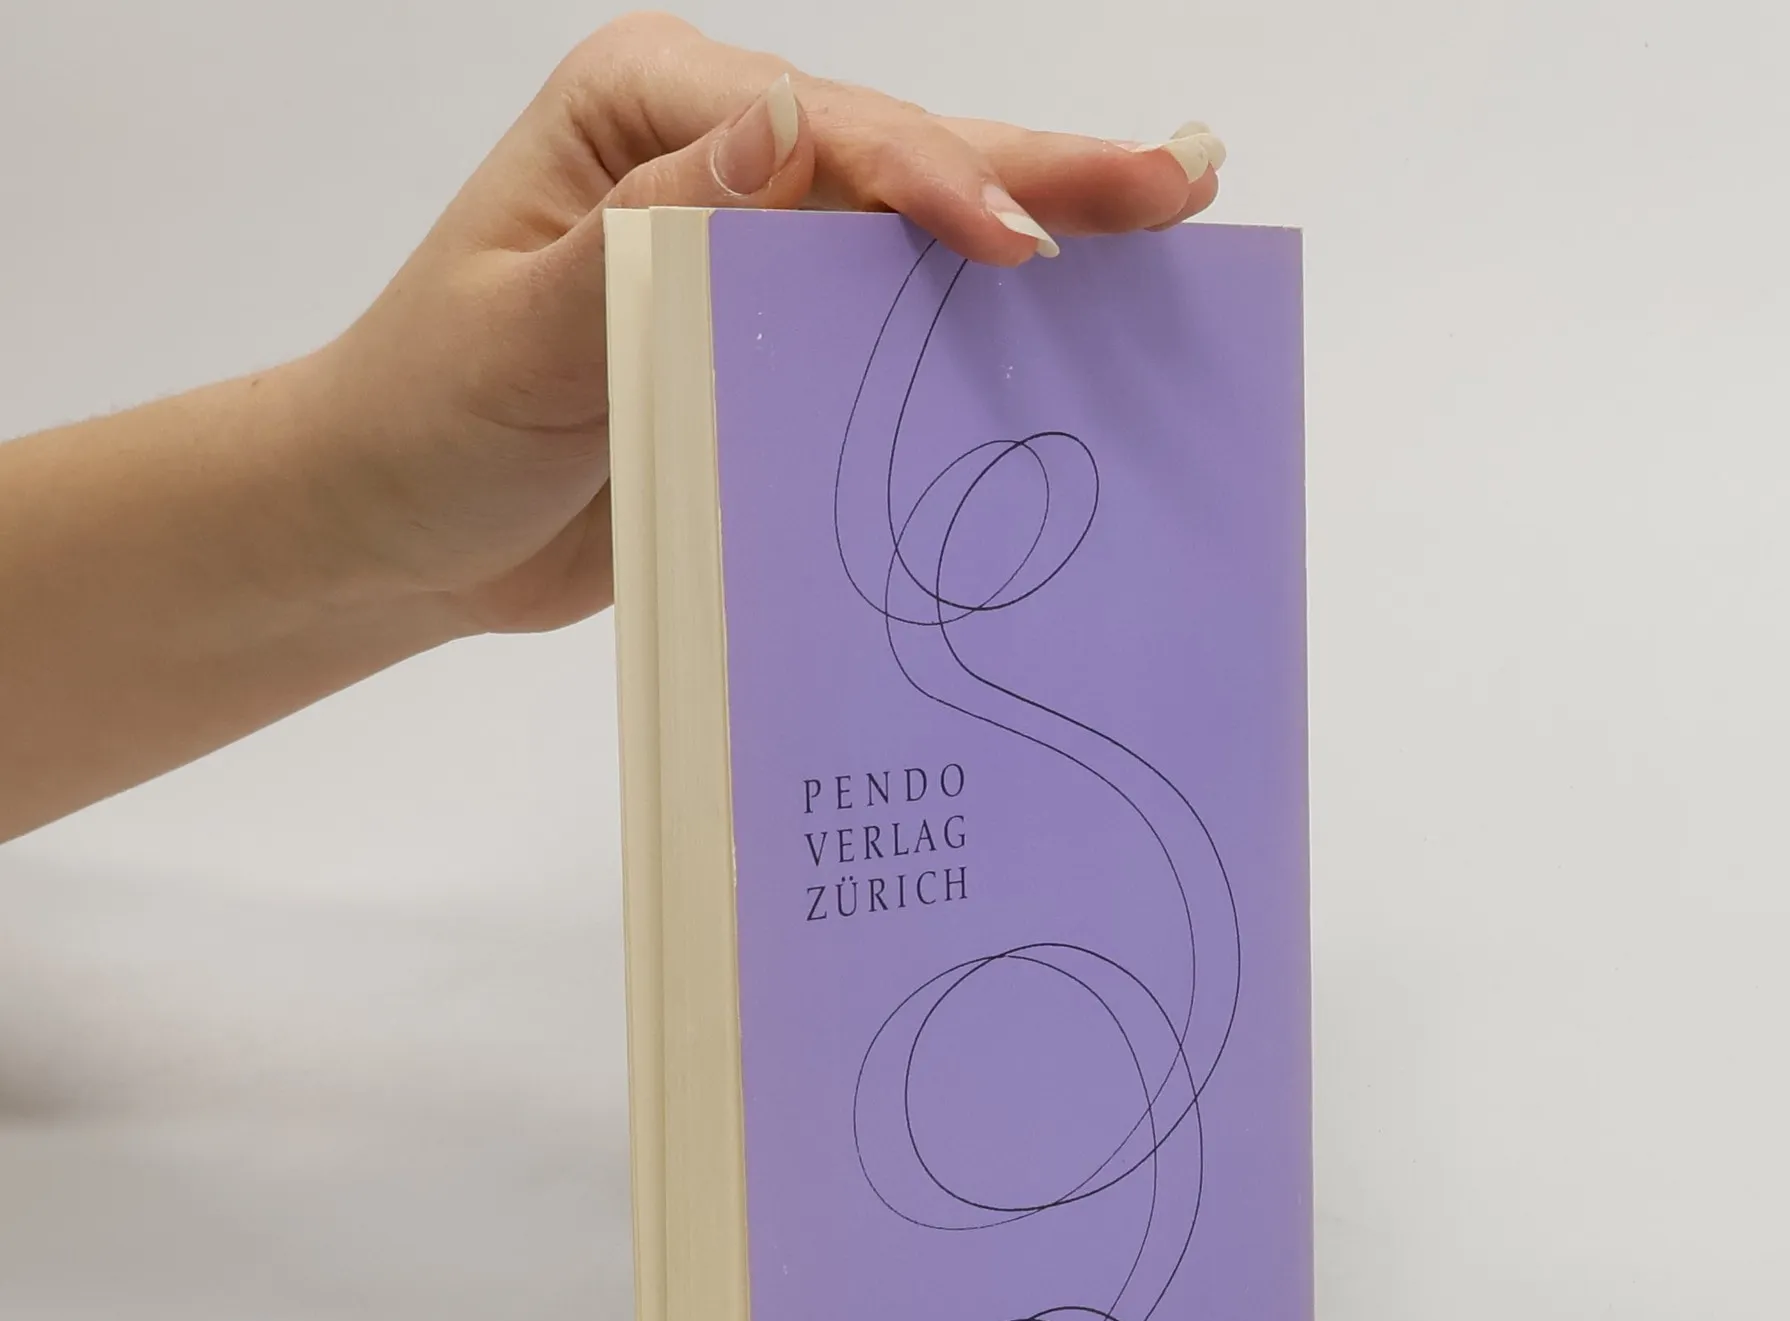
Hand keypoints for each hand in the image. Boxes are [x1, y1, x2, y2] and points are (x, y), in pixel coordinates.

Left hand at [309, 11, 1225, 636]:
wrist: (403, 529)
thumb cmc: (428, 417)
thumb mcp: (518, 328)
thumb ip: (648, 236)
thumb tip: (784, 128)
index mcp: (649, 115)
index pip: (823, 131)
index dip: (931, 181)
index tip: (1020, 243)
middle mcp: (716, 163)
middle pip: (903, 160)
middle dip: (1042, 171)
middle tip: (1177, 180)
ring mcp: (754, 257)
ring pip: (916, 244)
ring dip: (1042, 235)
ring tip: (1165, 224)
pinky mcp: (770, 349)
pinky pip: (888, 338)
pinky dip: (977, 341)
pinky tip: (1070, 336)